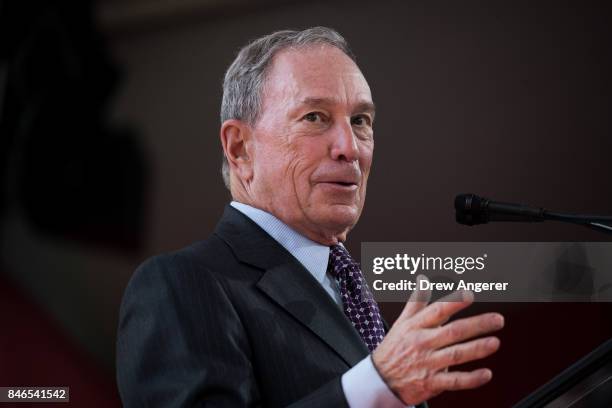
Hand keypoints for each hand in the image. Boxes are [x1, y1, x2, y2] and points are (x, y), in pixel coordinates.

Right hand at [371, 275, 503, 404]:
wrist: (380, 380)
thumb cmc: (394, 348)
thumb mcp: (402, 322)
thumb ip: (417, 302)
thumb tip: (423, 279)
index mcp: (416, 326)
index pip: (437, 311)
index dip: (454, 302)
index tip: (469, 294)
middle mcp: (423, 343)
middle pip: (453, 332)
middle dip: (477, 325)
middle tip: (498, 320)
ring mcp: (427, 363)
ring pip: (456, 355)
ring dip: (476, 349)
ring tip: (494, 342)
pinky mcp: (431, 383)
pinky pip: (454, 381)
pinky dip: (471, 379)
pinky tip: (486, 374)